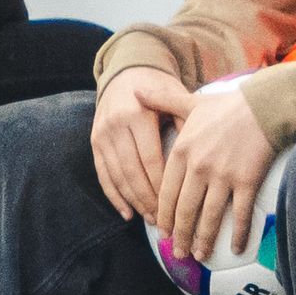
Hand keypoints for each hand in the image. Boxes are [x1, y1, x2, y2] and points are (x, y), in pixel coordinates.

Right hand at [92, 66, 189, 222]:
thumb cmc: (162, 89)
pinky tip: (127, 213)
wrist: (127, 74)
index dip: (163, 184)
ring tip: (152, 220)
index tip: (179, 204)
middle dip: (149, 199)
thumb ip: (186, 124)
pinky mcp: (94, 143)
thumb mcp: (177, 99)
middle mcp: (115, 126)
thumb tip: (201, 159)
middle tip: (167, 220)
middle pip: (132, 172)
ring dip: (134, 201)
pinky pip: (103, 174)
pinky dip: (114, 196)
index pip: (151, 159)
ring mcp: (101, 135)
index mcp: (138, 115)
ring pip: (117, 176)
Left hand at [154, 80, 273, 261]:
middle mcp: (198, 167)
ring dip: (203, 239)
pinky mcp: (247, 181)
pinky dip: (238, 233)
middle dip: (180, 234)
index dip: (163, 215)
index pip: (166, 192)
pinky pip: (240, 213)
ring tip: (199, 255)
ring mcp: (223, 176)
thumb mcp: (190, 101)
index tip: (163, 232)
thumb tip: (137, 89)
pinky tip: (237, 248)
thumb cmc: (229, 105)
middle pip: (184, 209)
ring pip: (208, 215)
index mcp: (182, 151)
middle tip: (178, 253)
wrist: (266, 106)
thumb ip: (162, 100)